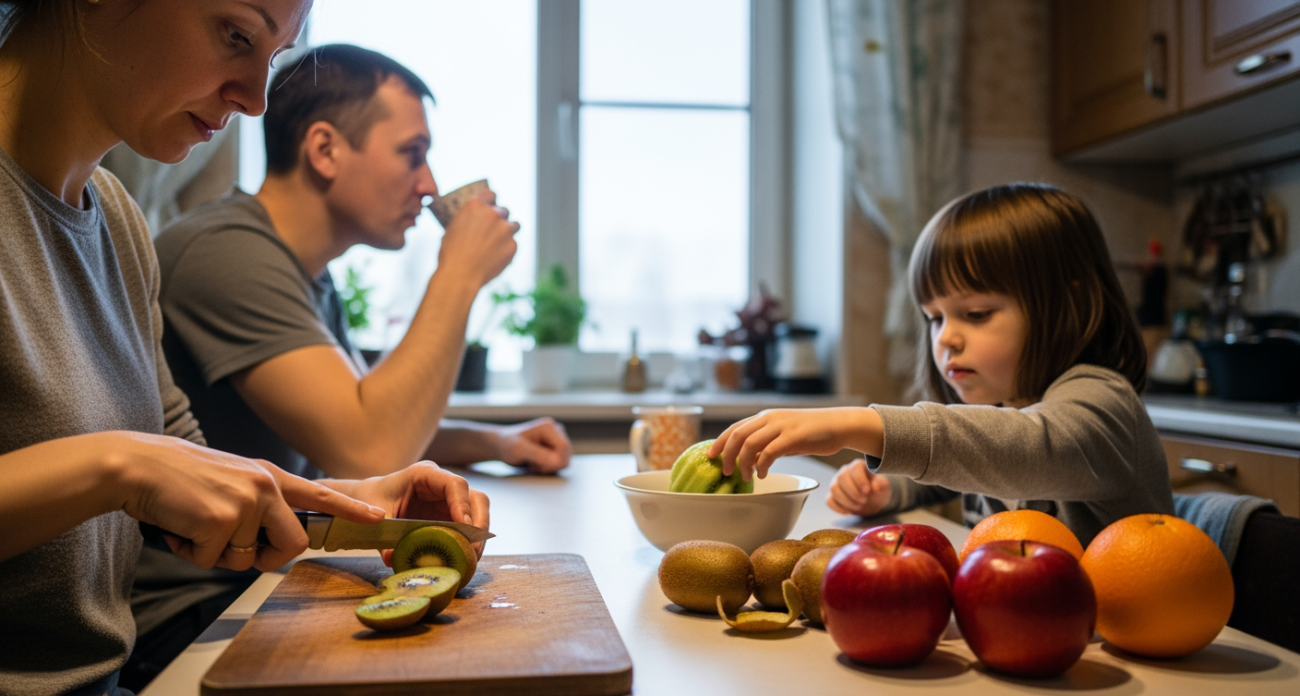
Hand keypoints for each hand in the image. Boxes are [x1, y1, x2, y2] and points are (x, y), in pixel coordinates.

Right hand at [121, 434, 385, 572]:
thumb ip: (258, 505)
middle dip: (267, 560)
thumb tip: (267, 543)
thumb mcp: (231, 482)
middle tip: (233, 550)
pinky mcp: (220, 519)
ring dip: (216, 553)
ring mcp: (245, 502)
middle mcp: (265, 486)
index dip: (349, 509)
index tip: (376, 518)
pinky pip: (213, 560)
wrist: (137, 466)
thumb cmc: (179, 480)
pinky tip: (179, 526)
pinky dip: (192, 553)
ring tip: (194, 525)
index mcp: (269, 476)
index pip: (320, 495)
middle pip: (294, 544)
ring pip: (246, 558)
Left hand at [329, 461, 490, 560]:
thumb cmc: (372, 499)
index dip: (463, 505)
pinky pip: (468, 526)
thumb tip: (392, 558)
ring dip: (478, 535)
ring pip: (477, 512)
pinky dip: (469, 542)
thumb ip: (384, 535)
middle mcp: (443, 485)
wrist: (369, 500)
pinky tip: (463, 558)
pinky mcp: (450, 515)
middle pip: (475, 497)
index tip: (464, 527)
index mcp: (425, 475)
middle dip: (479, 522)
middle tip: (474, 548)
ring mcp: (449, 500)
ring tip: (471, 558)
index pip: (455, 484)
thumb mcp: (376, 515)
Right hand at [438, 189, 518, 288]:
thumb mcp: (452, 229)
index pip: (490, 195)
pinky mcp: (513, 245)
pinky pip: (513, 244)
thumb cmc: (450, 254)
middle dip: (500, 219)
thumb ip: (467, 221)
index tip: (492, 207)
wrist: (460, 275)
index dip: (492, 202)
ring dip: (508, 232)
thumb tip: (472, 224)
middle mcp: (493, 214)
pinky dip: (507, 249)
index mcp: (475, 206)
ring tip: (499, 243)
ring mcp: (505, 229)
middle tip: (493, 231)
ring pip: (514, 225)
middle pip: (503, 211)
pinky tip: (496, 258)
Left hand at [496, 418, 571, 473]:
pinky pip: (560, 462)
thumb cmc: (507, 445)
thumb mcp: (519, 450)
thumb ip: (538, 455)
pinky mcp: (554, 446)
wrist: (501, 445)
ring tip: (533, 463)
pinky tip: (536, 463)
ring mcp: (556, 438)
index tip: (537, 466)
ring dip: (549, 466)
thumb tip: (557, 461)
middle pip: (566, 455)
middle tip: (533, 464)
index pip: (564, 448)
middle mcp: (555, 430)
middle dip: (551, 465)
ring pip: (564, 460)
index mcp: (548, 427)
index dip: (555, 462)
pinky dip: (548, 467)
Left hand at [708, 408, 859, 480]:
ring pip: (750, 444)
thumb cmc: (811, 433)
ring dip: (743, 463)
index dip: (720, 442)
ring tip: (745, 476)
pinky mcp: (793, 436)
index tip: (711, 456)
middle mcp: (770, 418)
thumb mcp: (784, 437)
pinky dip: (762, 465)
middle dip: (727, 455)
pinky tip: (763, 475)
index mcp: (765, 417)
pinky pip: (770, 452)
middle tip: (726, 471)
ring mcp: (781, 426)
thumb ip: (766, 446)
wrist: (838, 424)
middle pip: (737, 435)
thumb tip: (749, 462)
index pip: (735, 428)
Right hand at [827, 459, 891, 516]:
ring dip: (846, 500)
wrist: (872, 500)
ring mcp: (836, 483)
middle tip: (864, 501)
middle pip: (842, 477)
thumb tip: (876, 487)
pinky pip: (829, 500)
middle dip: (853, 491)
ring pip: (834, 488)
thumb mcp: (883, 486)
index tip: (867, 491)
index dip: (860, 479)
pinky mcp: (832, 496)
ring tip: (859, 507)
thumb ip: (881, 484)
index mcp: (859, 466)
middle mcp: (845, 472)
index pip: (855, 468)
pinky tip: (849, 512)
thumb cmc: (877, 489)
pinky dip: (838, 508)